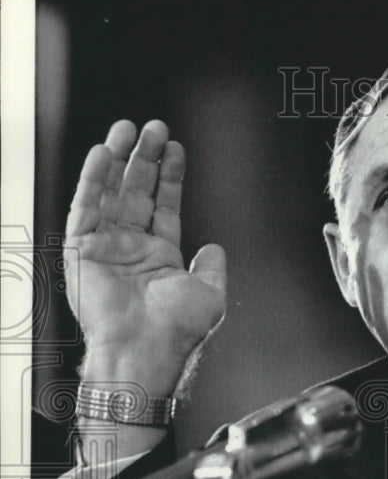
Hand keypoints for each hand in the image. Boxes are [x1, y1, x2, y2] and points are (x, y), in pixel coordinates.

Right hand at [65, 120, 225, 397]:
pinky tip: (103, 153)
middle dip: (145, 159)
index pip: (163, 207)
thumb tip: (215, 249)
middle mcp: (130, 250)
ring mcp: (105, 248)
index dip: (169, 177)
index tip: (176, 149)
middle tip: (155, 128)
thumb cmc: (176, 332)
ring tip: (130, 128)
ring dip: (119, 159)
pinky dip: (93, 179)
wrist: (145, 350)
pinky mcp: (81, 250)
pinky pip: (85, 207)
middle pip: (136, 193)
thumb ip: (213, 269)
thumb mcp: (209, 295)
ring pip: (110, 193)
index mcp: (159, 260)